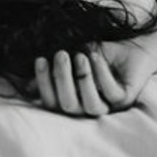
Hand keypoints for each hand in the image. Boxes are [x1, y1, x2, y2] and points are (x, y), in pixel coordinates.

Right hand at [33, 41, 156, 115]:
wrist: (130, 48)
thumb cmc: (97, 54)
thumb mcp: (73, 58)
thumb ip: (54, 70)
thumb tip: (26, 83)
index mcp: (73, 101)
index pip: (52, 102)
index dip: (44, 84)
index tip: (41, 59)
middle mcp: (88, 108)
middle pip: (69, 106)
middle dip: (62, 80)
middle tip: (61, 54)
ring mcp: (108, 106)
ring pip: (92, 107)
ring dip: (83, 81)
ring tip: (81, 56)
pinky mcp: (125, 99)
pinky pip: (112, 94)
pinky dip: (102, 75)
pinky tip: (95, 57)